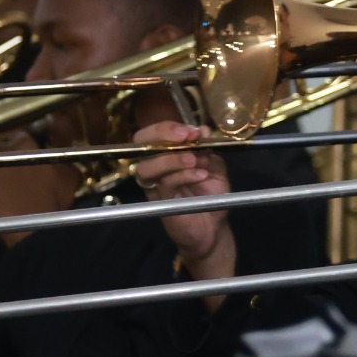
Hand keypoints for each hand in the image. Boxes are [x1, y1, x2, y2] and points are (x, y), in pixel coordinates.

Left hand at [0, 130, 82, 240]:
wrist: (27, 229)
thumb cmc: (51, 201)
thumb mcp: (69, 179)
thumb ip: (61, 164)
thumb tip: (59, 163)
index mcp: (23, 144)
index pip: (25, 136)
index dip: (31, 145)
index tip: (36, 155)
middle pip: (5, 150)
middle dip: (13, 159)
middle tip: (24, 175)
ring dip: (0, 176)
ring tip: (12, 192)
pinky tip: (0, 204)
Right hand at [133, 122, 236, 279]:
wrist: (214, 229)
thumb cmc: (211, 196)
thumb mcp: (216, 168)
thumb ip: (209, 150)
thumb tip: (203, 130)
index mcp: (165, 154)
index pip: (153, 133)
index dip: (168, 127)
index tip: (193, 129)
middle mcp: (154, 167)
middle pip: (140, 144)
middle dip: (162, 135)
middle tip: (187, 136)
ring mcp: (154, 186)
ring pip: (147, 166)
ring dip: (172, 158)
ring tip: (196, 160)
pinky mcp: (159, 203)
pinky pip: (163, 185)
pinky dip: (183, 176)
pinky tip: (201, 175)